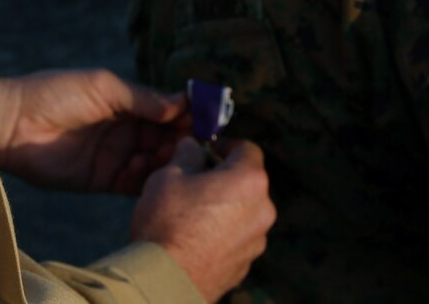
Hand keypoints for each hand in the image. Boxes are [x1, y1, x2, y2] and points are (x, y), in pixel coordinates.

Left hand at [0, 70, 186, 194]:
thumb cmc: (55, 93)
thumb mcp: (104, 87)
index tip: (207, 121)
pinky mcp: (102, 180)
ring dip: (166, 162)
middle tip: (196, 146)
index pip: (166, 111)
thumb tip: (181, 104)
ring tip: (171, 160)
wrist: (12, 124)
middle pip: (165, 139)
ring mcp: (115, 156)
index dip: (187, 116)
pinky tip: (146, 172)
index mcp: (127, 102)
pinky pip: (133, 184)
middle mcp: (126, 130)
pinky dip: (145, 180)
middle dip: (182, 142)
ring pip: (154, 163)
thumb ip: (142, 98)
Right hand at [131, 138, 274, 302]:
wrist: (165, 282)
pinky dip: (221, 235)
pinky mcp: (245, 267)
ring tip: (190, 216)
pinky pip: (236, 240)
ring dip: (223, 209)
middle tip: (193, 183)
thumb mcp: (169, 175)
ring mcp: (256, 242)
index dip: (225, 146)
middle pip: (247, 183)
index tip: (206, 151)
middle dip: (223, 179)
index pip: (248, 149)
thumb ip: (187, 154)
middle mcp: (263, 211)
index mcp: (250, 181)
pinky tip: (194, 241)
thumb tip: (193, 146)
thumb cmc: (168, 222)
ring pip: (243, 213)